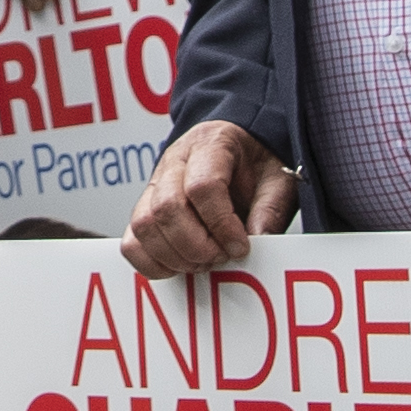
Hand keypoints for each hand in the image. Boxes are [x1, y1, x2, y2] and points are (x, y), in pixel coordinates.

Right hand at [127, 120, 296, 276]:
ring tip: (204, 262)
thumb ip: (271, 209)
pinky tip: (181, 266)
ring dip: (175, 256)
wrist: (241, 151)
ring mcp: (153, 184)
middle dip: (197, 245)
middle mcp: (174, 160)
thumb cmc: (257, 164)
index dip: (221, 224)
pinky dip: (152, 263)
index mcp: (210, 144)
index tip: (241, 247)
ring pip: (144, 225)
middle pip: (167, 207)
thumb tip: (258, 242)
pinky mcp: (145, 209)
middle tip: (222, 257)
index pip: (202, 187)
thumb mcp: (279, 178)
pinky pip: (131, 241)